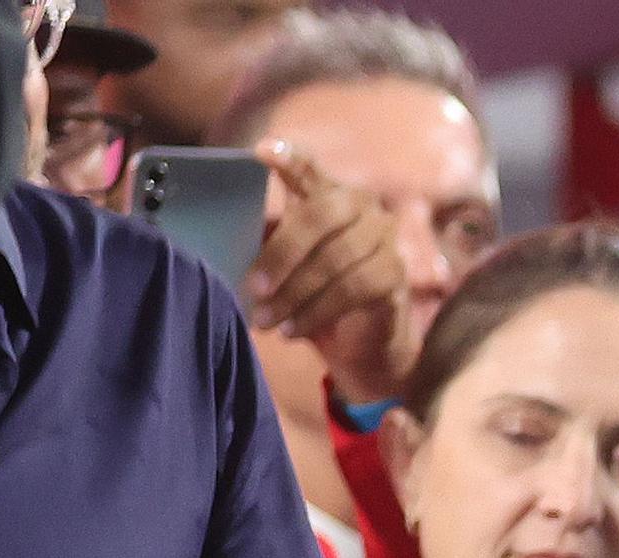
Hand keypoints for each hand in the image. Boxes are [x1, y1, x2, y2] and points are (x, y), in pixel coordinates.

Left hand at [250, 142, 419, 402]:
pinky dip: (318, 311)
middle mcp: (362, 208)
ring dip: (294, 293)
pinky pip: (354, 289)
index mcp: (328, 194)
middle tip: (253, 288)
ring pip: (336, 258)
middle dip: (282, 253)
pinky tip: (294, 329)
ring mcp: (385, 239)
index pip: (309, 169)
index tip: (260, 151)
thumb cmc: (312, 294)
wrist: (358, 343)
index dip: (289, 159)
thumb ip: (264, 242)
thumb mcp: (282, 264)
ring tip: (266, 320)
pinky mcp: (396, 275)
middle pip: (322, 214)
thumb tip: (222, 234)